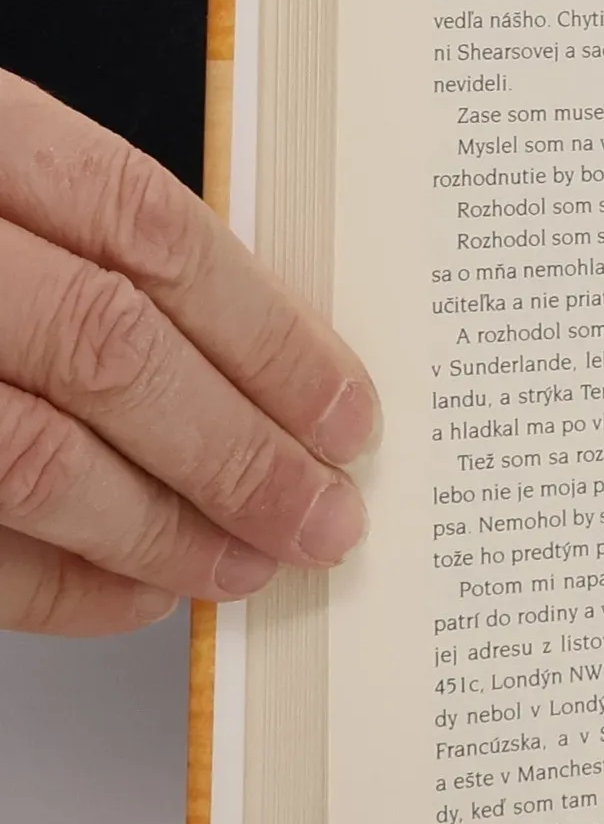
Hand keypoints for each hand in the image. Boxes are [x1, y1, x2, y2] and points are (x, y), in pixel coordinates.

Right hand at [0, 72, 377, 634]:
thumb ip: (87, 236)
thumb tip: (267, 354)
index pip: (149, 229)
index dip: (268, 332)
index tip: (348, 410)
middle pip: (110, 350)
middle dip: (242, 449)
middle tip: (329, 513)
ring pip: (35, 457)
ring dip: (167, 529)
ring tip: (257, 560)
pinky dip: (59, 584)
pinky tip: (140, 594)